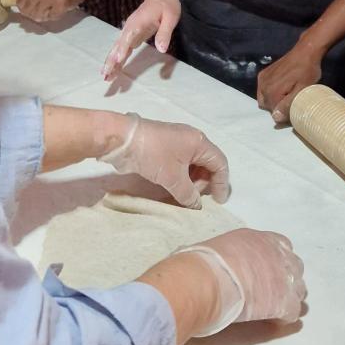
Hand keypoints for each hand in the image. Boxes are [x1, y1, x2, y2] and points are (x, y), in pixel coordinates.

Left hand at [18, 0, 83, 22]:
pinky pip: (50, 17)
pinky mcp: (60, 4)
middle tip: (42, 12)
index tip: (31, 10)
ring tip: (50, 10)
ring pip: (38, 16)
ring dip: (44, 16)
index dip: (24, 10)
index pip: (20, 3)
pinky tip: (58, 10)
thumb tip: (21, 9)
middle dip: (33, 15)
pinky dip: (54, 16)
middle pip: (27, 11)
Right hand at [102, 0, 179, 77]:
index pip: (129, 35)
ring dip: (111, 62)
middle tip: (105, 74)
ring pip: (117, 49)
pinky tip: (113, 70)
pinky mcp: (131, 36)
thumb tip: (161, 49)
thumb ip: (165, 32)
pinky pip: (122, 49)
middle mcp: (129, 27)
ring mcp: (128, 32)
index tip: (118, 59)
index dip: (123, 47)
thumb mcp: (171, 17)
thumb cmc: (166, 5)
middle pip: (118, 45)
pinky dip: (116, 60)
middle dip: (111, 60)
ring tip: (106, 77)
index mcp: (139, 22)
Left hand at [103, 114, 229, 208]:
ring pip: (193, 164)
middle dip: (203, 183)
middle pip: (207, 164)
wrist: (123, 139)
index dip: (221, 183)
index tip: (218, 201)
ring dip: (191, 181)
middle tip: (193, 198)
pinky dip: (181, 176)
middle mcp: (191, 140)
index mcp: (199, 142)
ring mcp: (177, 142)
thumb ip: (188, 194)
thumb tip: (196, 204)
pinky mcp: (164, 146)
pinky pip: (180, 163)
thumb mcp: (173, 178)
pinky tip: (173, 187)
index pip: (219, 163)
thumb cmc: (153, 155)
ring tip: (182, 195)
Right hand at [176, 228, 305, 334]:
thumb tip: (222, 261)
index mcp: (262, 239)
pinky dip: (283, 317)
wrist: (208, 279)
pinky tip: (271, 321)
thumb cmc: (205, 261)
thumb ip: (233, 252)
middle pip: (295, 267)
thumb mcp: (223, 246)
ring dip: (288, 298)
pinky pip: (292, 312)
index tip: (267, 271)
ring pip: (299, 290)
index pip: (282, 246)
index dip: (276, 261)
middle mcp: (278, 255)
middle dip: (286, 279)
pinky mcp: (284, 302)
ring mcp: (285, 279)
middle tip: (270, 290)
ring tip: (272, 308)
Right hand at [256, 38, 322, 124]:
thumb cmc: (307, 71)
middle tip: (292, 99)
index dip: (285, 113)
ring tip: (287, 93)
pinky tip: (281, 87)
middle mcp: (263, 87)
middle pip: (268, 107)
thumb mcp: (302, 90)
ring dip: (273, 100)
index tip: (296, 106)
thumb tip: (275, 118)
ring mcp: (261, 80)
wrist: (305, 52)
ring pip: (264, 99)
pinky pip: (262, 90)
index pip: (275, 114)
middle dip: (278, 107)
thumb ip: (288, 105)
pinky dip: (269, 92)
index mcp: (272, 92)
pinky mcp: (262, 74)